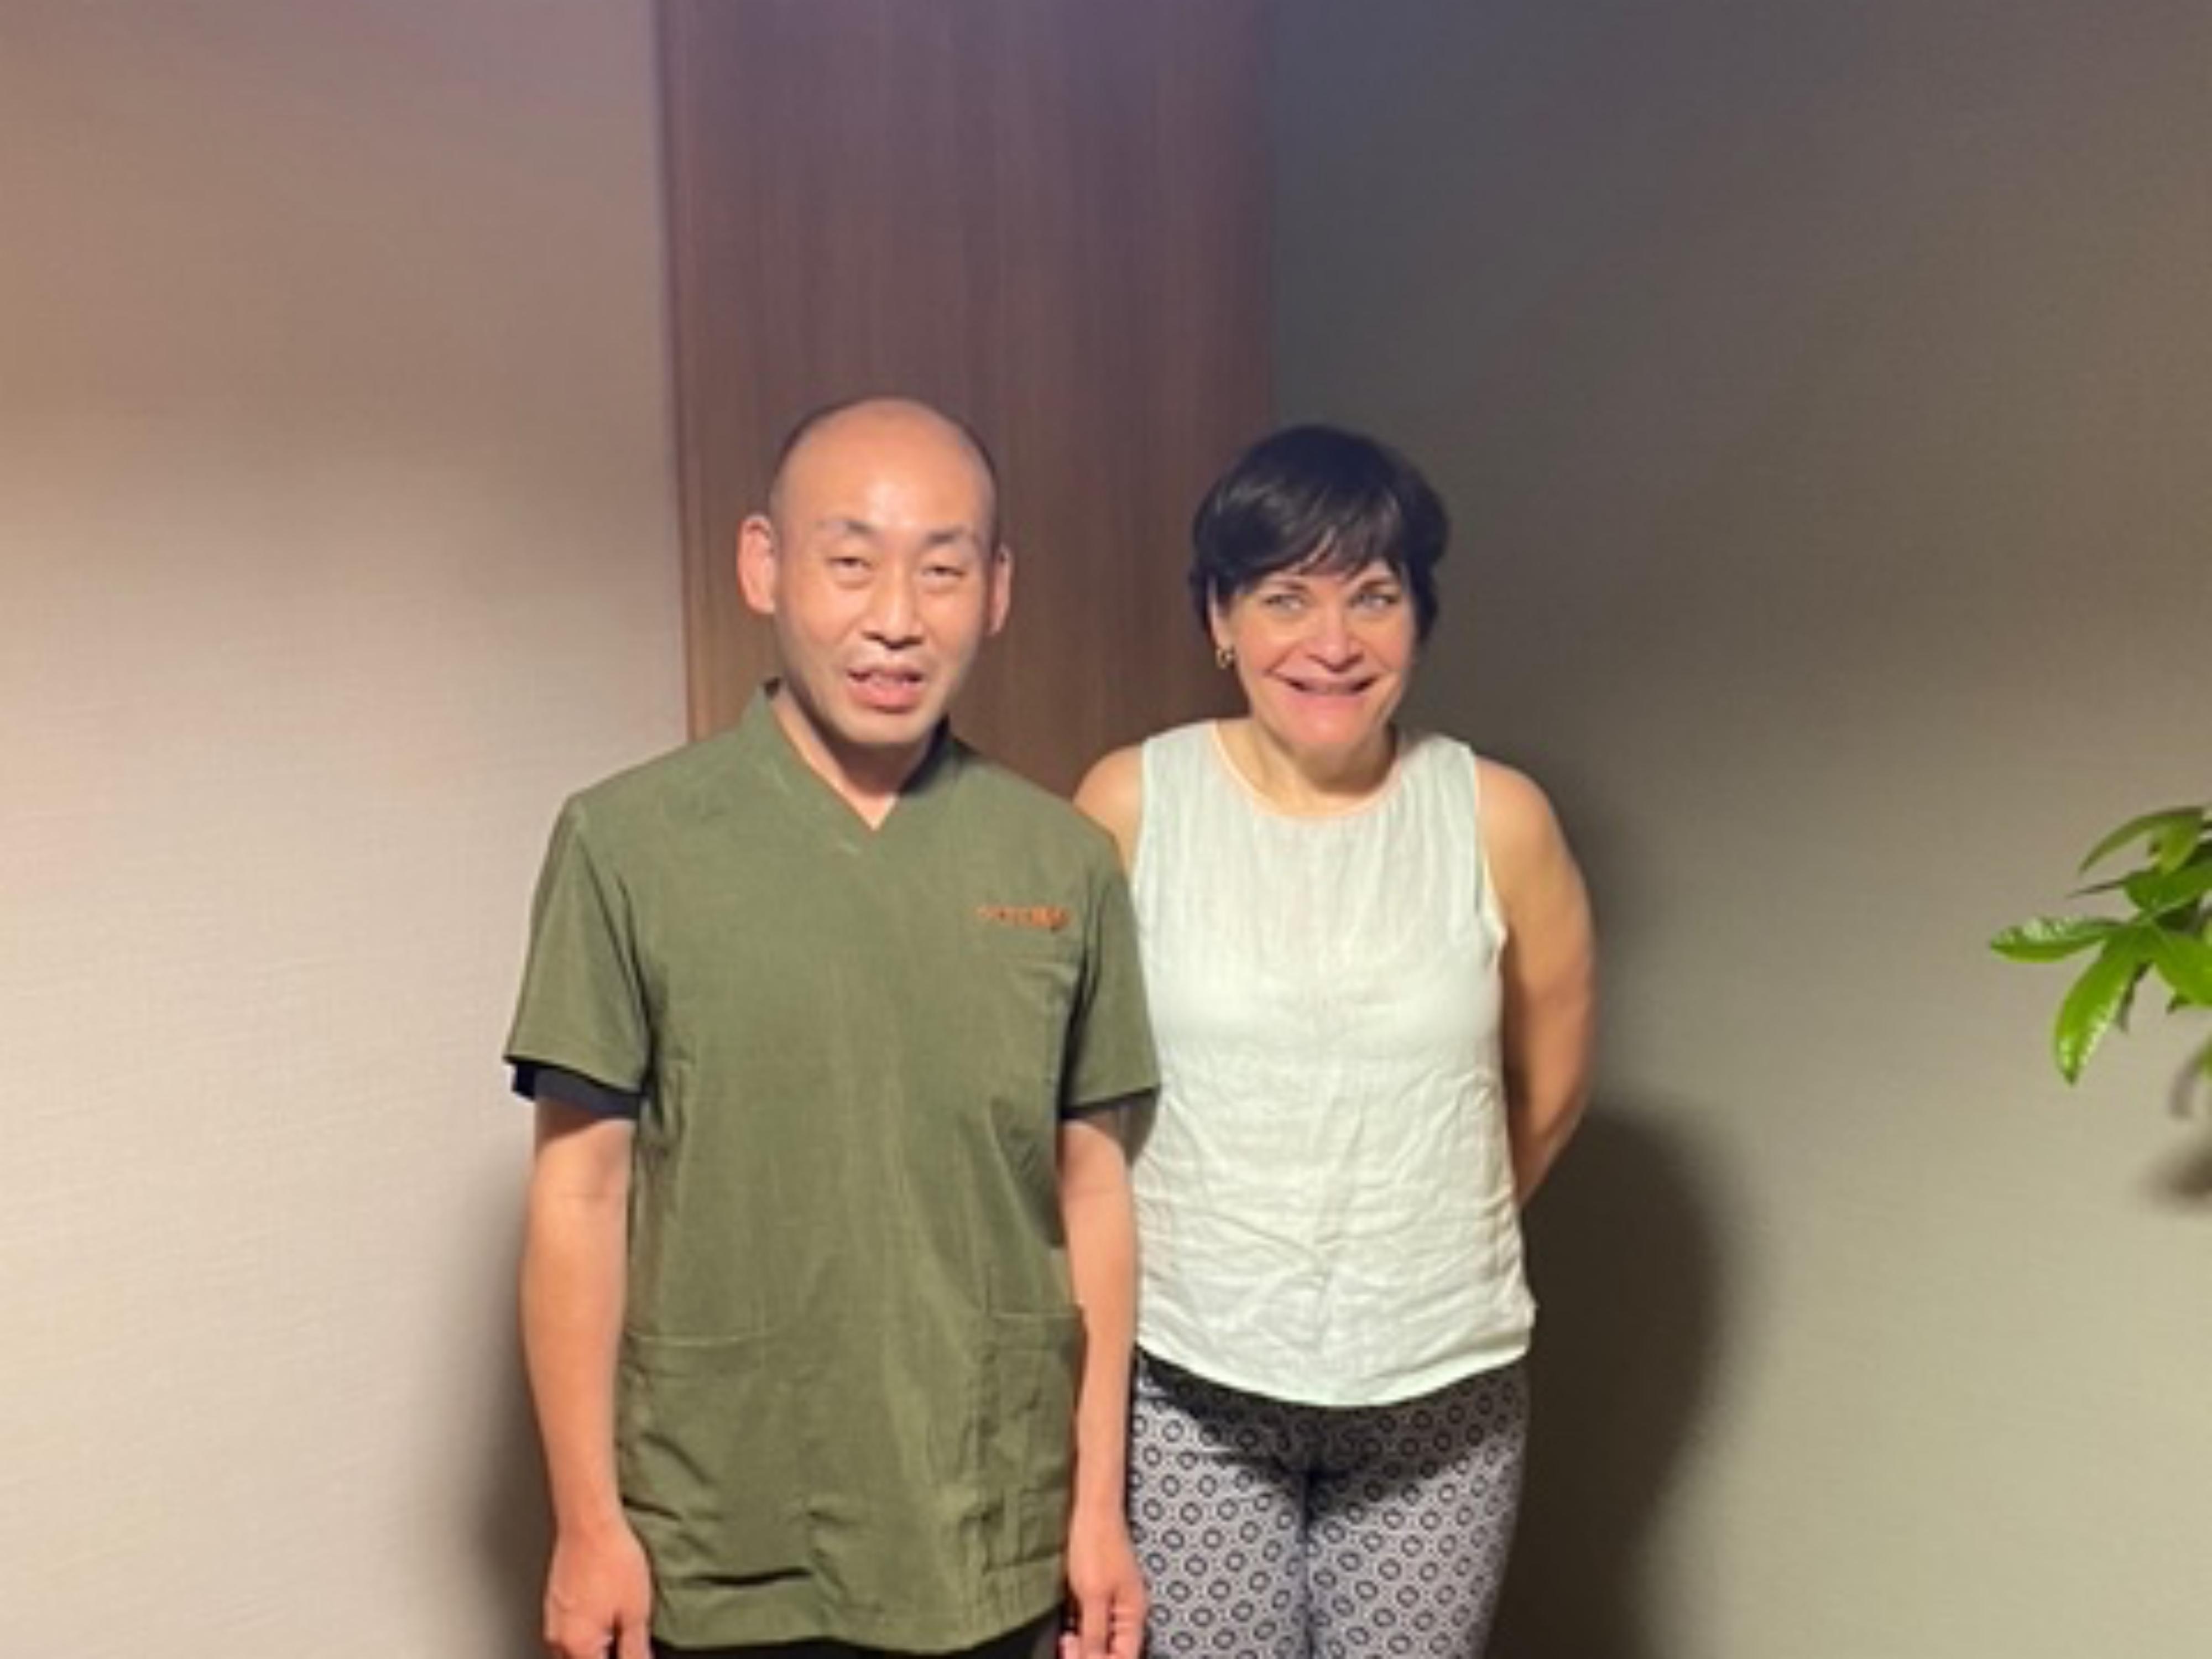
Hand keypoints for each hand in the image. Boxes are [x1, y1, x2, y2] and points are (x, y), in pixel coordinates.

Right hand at [542, 1521, 652, 1658]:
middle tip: (626, 1641)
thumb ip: (635, 1649)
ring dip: (593, 1647)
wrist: (590, 1523)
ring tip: (616, 1627)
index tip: (633, 1652)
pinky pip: (567, 1630)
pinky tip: (603, 1614)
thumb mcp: (636, 1612)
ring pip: (572, 1650)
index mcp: (578, 1646)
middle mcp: (557, 1638)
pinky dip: (585, 1631)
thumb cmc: (612, 1559)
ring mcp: (552, 1620)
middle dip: (604, 1654)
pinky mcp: (553, 1603)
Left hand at [1060, 1507, 1145, 1658]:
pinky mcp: (1103, 1595)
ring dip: (1086, 1647)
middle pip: (1115, 1651)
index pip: (1125, 1657)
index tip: (1073, 1654)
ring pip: (1105, 1641)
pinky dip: (1084, 1632)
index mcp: (1134, 1614)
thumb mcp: (1092, 1594)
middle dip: (1091, 1656)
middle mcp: (1129, 1612)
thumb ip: (1095, 1633)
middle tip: (1066, 1647)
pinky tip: (1069, 1631)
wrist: (1092, 1510)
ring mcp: (1116, 1603)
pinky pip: (1097, 1626)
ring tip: (1065, 1640)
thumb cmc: (1095, 1545)